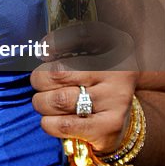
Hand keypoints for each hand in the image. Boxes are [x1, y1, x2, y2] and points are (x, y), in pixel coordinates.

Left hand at [31, 24, 137, 154]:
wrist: (125, 112)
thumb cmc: (99, 76)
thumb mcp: (93, 51)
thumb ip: (70, 42)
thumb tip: (42, 48)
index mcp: (115, 48)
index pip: (80, 36)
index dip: (56, 42)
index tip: (43, 51)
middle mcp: (118, 74)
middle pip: (59, 72)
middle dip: (39, 80)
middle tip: (39, 83)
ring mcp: (116, 103)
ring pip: (60, 100)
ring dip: (42, 102)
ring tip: (44, 102)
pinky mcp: (109, 129)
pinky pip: (65, 125)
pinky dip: (49, 122)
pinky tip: (51, 119)